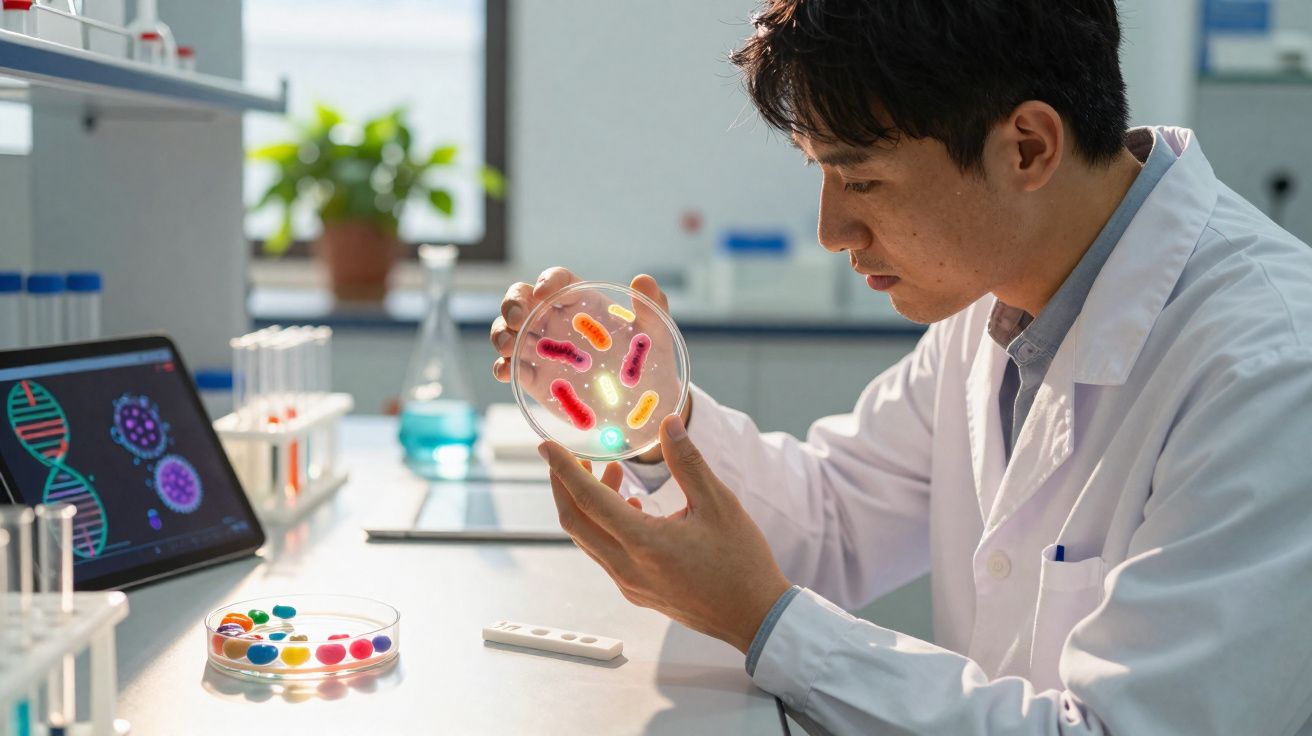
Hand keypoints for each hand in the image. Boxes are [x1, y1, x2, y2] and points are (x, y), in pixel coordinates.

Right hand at [491, 268, 689, 460]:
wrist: (641, 404)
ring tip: (507, 347)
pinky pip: (511, 366)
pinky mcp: (535, 377)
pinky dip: (503, 367)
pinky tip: (507, 372)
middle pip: (521, 299)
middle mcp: (556, 320)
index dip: (547, 280)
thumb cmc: (648, 360)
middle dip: (512, 303)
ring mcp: (543, 349)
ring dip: (501, 333)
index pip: (557, 280)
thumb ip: (651, 307)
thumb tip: (643, 279)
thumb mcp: (655, 333)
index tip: (545, 292)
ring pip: (508, 330)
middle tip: (518, 319)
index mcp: (582, 302)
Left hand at [540, 414, 791, 652]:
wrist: (754, 617)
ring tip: (612, 474)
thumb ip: (688, 462)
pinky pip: (606, 555)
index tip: (546, 447)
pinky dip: (605, 526)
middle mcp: (628, 568)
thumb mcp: (719, 504)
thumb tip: (669, 424)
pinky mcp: (638, 592)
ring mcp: (630, 584)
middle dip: (563, 487)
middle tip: (568, 458)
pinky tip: (632, 508)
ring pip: (589, 540)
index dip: (564, 469)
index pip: (589, 500)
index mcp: (644, 543)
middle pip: (575, 524)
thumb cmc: (741, 563)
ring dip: (588, 506)